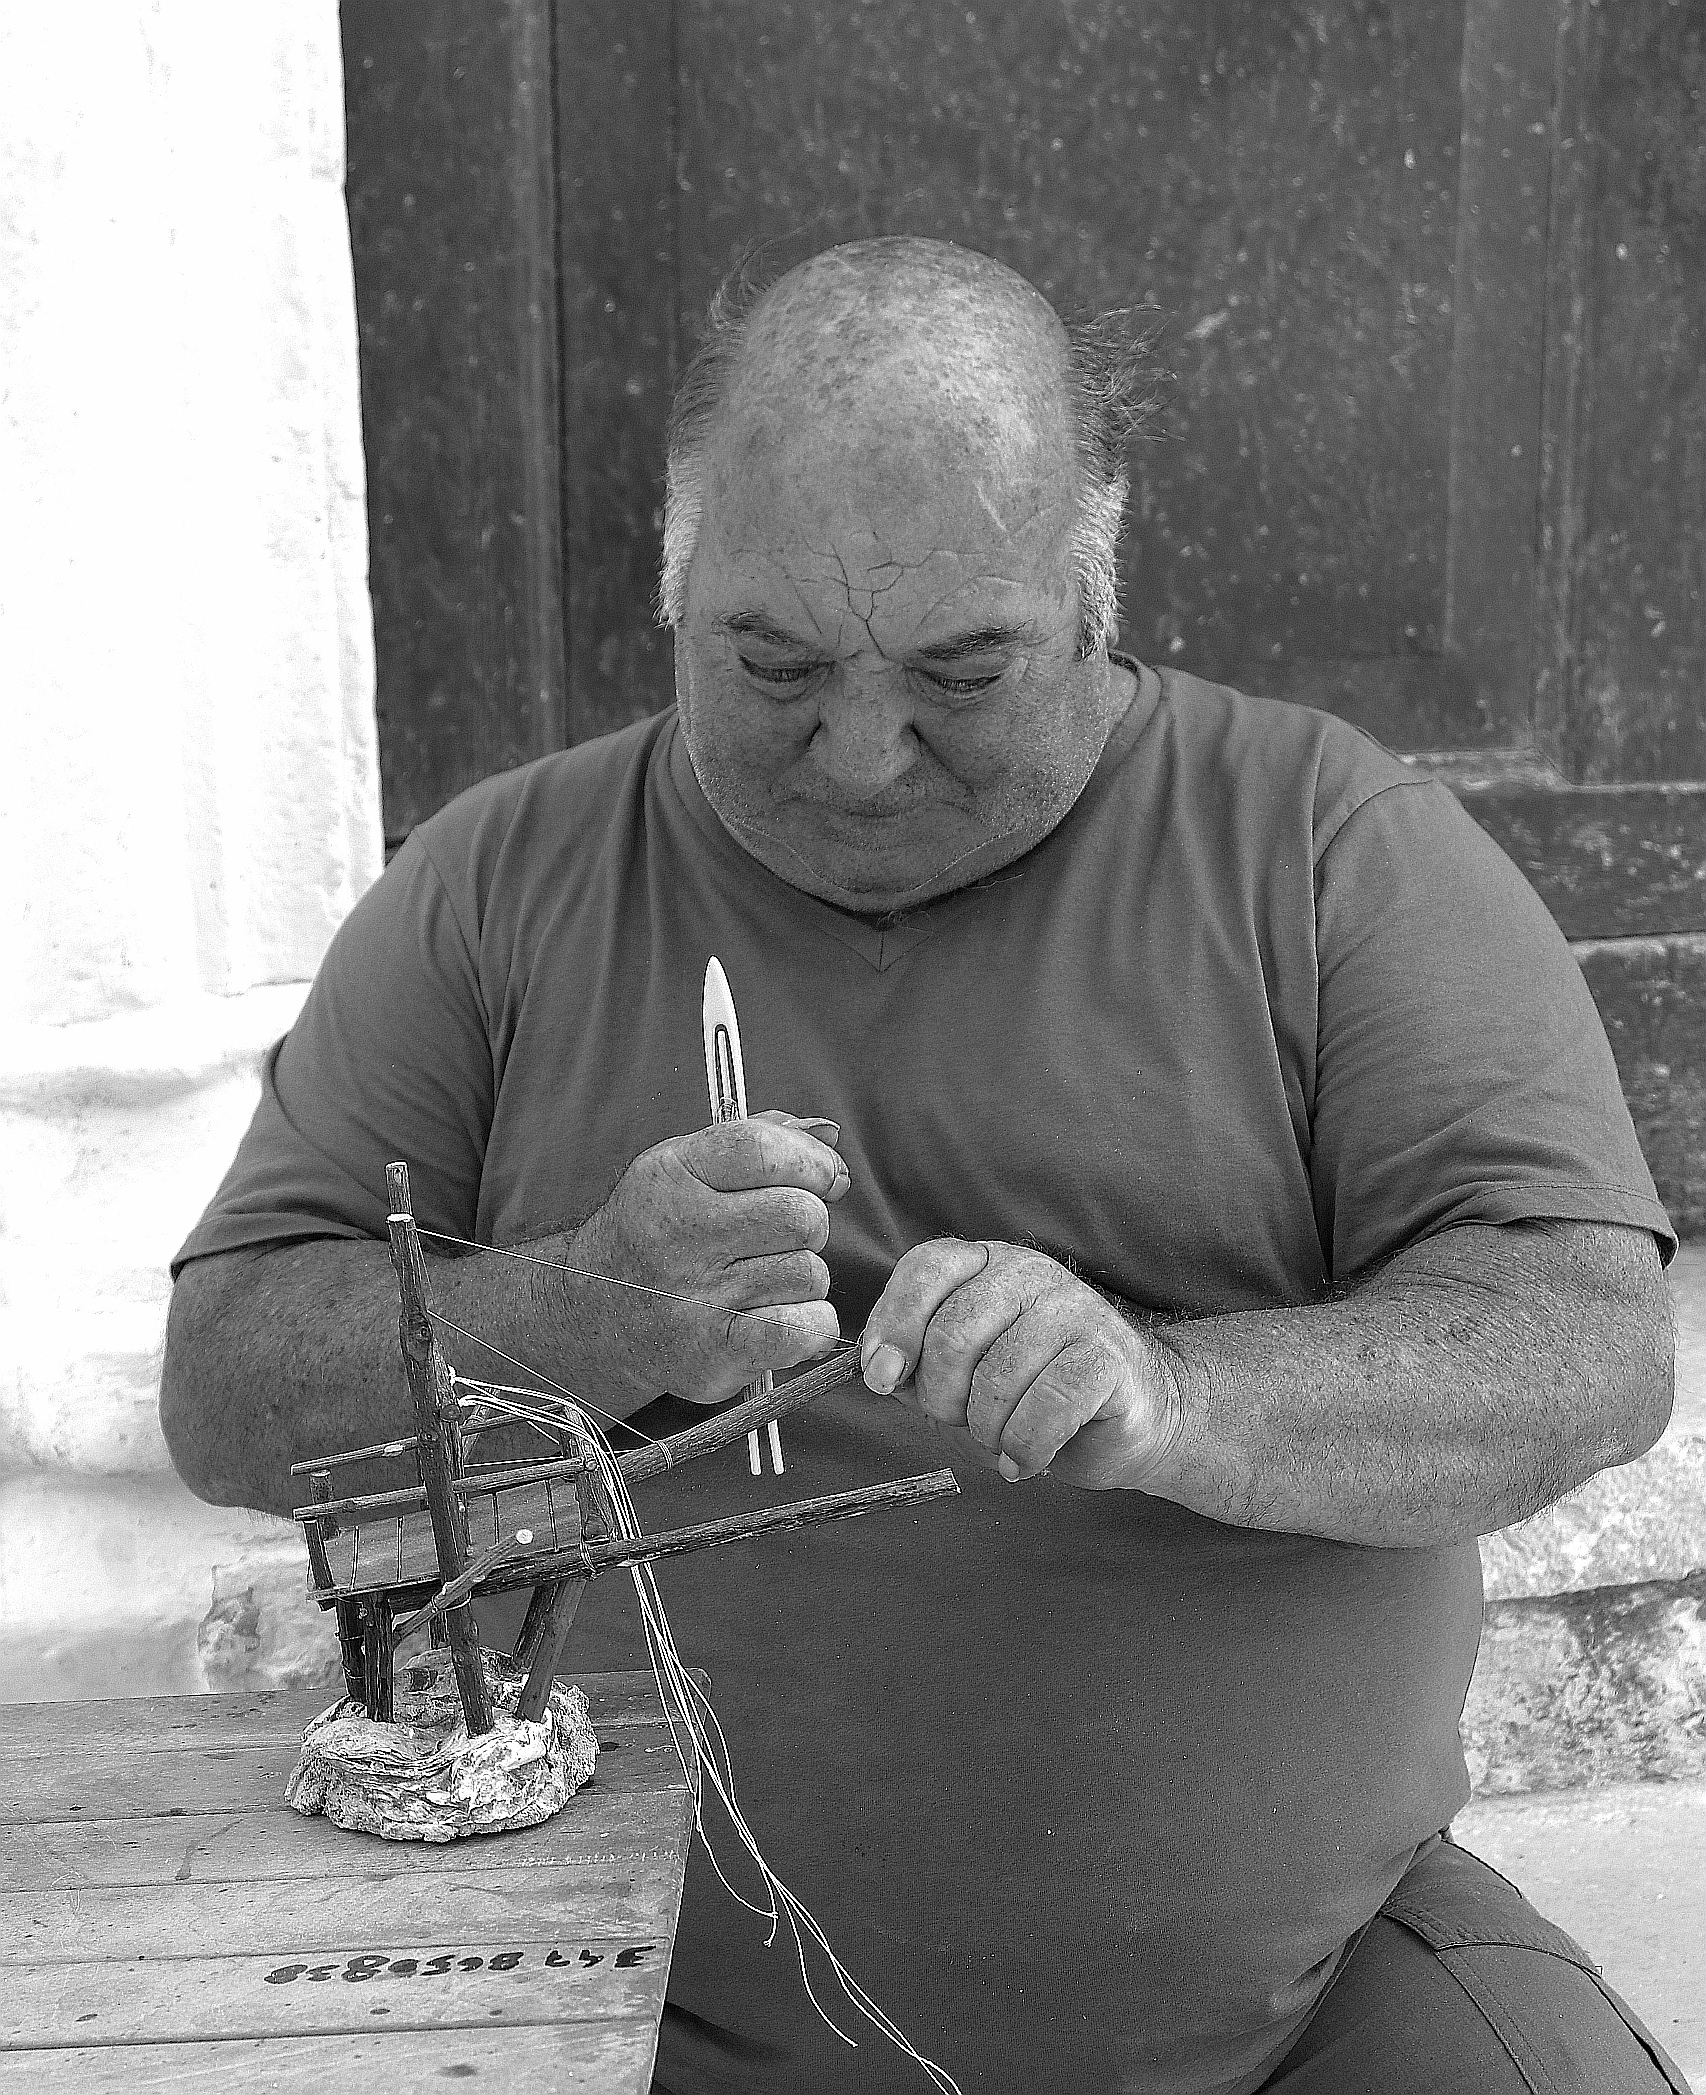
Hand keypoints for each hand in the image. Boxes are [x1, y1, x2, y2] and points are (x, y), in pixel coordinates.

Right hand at [567, 1111, 845, 1404]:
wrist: (596, 1315)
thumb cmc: (657, 1232)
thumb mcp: (685, 1166)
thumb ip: (759, 1139)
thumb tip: (828, 1135)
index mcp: (673, 1175)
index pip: (763, 1149)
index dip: (812, 1160)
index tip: (824, 1178)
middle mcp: (681, 1232)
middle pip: (801, 1216)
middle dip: (809, 1224)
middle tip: (781, 1238)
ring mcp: (697, 1297)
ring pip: (809, 1274)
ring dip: (804, 1279)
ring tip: (765, 1281)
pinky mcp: (714, 1352)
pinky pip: (801, 1329)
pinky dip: (812, 1326)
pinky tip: (788, 1318)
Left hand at [859, 1239, 1182, 1487]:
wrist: (1130, 1420)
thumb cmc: (1031, 1395)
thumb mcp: (961, 1372)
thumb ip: (915, 1361)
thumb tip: (878, 1370)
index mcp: (988, 1264)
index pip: (926, 1268)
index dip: (894, 1325)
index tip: (882, 1381)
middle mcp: (1031, 1274)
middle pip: (953, 1335)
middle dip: (943, 1399)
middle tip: (962, 1423)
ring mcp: (1075, 1310)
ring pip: (997, 1380)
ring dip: (989, 1432)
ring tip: (1005, 1440)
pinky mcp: (1109, 1357)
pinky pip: (1045, 1408)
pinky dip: (1026, 1448)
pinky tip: (1028, 1459)